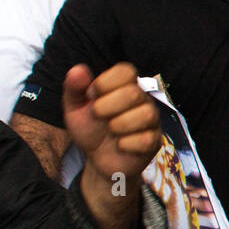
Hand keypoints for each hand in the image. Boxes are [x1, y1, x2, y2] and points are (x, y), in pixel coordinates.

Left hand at [63, 62, 160, 185]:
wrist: (98, 159)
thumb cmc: (90, 129)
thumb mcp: (75, 109)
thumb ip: (74, 88)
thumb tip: (78, 69)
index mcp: (124, 86)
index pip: (127, 71)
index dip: (105, 82)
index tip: (92, 96)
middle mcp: (142, 99)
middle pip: (134, 93)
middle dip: (107, 107)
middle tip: (98, 116)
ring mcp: (151, 120)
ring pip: (146, 115)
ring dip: (119, 125)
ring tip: (111, 131)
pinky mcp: (154, 141)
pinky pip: (147, 139)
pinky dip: (127, 145)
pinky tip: (121, 145)